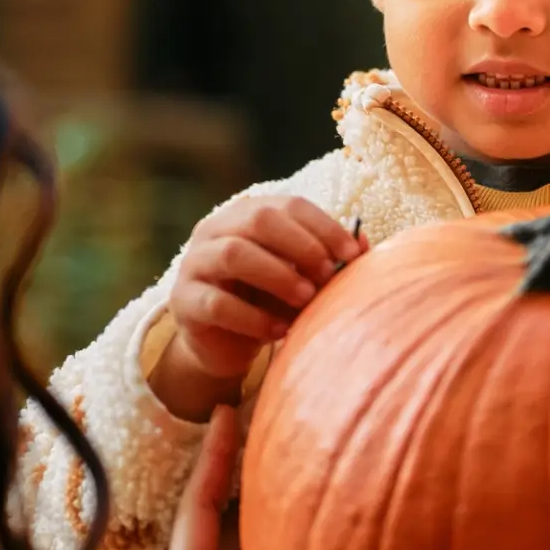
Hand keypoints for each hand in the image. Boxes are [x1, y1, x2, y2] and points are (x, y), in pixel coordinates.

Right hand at [149, 191, 363, 421]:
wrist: (226, 344)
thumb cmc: (269, 301)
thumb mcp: (301, 277)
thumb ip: (327, 259)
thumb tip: (365, 244)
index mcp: (246, 215)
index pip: (288, 205)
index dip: (323, 226)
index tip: (354, 254)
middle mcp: (215, 230)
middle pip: (258, 220)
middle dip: (300, 246)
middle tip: (327, 275)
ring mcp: (194, 263)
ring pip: (232, 254)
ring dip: (277, 275)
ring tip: (306, 299)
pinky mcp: (184, 301)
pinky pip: (217, 303)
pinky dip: (253, 317)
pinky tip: (279, 331)